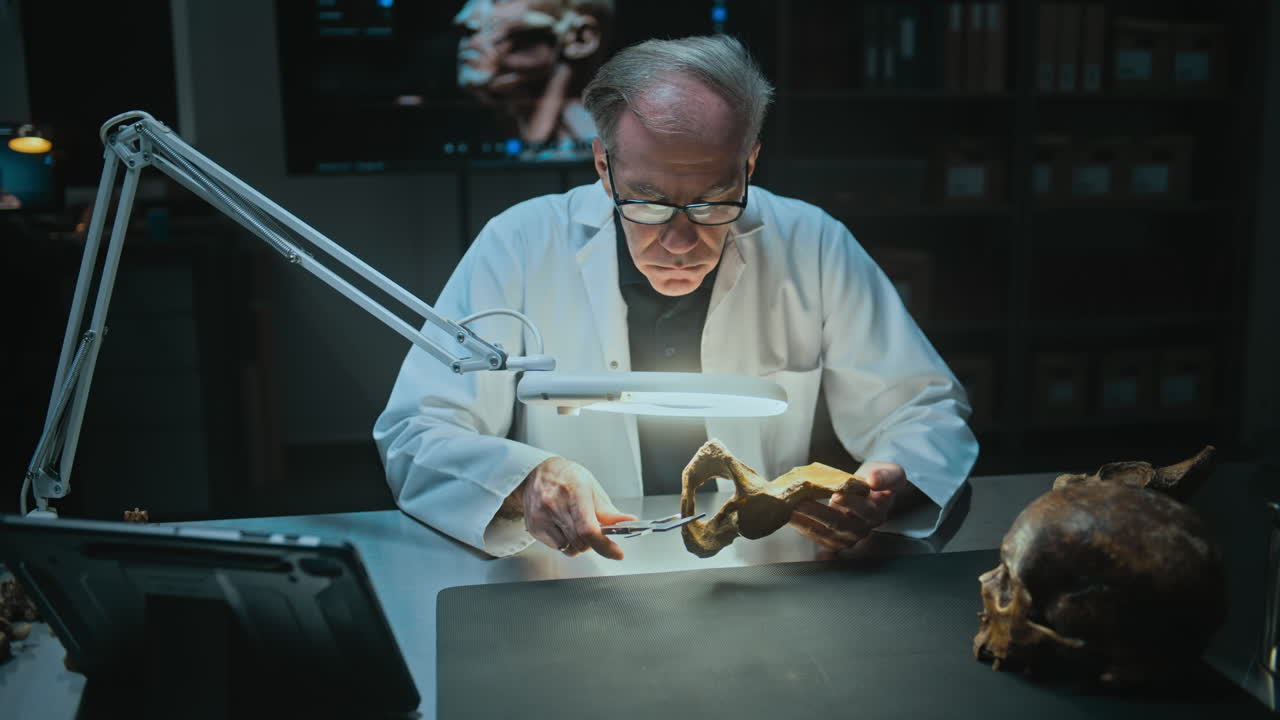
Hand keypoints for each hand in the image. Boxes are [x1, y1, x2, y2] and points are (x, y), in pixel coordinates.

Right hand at [517, 456, 636, 558]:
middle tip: (595, 531)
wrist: (536, 473)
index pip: (588, 529)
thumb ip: (608, 511)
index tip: (617, 553)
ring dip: (580, 544)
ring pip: (570, 549)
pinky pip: (558, 547)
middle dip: (594, 543)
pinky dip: (566, 543)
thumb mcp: (591, 488)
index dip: (605, 545)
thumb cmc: (567, 478)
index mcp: (575, 490)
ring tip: (577, 526)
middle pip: (580, 542)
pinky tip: (564, 527)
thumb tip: (629, 523)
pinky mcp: (534, 528)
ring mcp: (541, 517)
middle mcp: (555, 504)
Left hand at [788, 461, 906, 553]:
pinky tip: (790, 516)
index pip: (864, 510)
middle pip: (840, 524)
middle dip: (818, 512)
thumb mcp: (890, 472)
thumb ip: (886, 476)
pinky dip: (803, 527)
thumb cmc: (878, 479)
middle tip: (801, 501)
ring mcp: (849, 537)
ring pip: (826, 533)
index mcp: (878, 512)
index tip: (836, 495)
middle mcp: (864, 528)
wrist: (871, 489)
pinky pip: (818, 536)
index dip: (850, 502)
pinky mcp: (835, 540)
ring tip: (790, 508)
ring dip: (806, 521)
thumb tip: (874, 481)